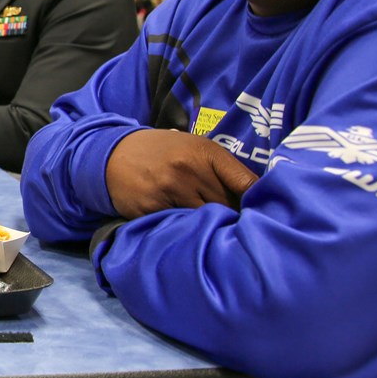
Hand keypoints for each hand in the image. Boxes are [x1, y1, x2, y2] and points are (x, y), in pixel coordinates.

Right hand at [105, 129, 257, 218]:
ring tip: (207, 228)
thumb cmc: (162, 153)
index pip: (246, 182)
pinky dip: (183, 229)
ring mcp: (169, 188)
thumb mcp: (193, 148)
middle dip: (231, 216)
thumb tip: (255, 197)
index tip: (264, 213)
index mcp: (206, 152)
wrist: (113, 155)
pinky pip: (178, 225)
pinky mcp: (152, 206)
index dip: (258, 201)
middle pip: (228, 206)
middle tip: (232, 224)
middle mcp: (190, 168)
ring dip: (208, 226)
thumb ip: (220, 169)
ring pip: (204, 219)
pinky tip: (181, 226)